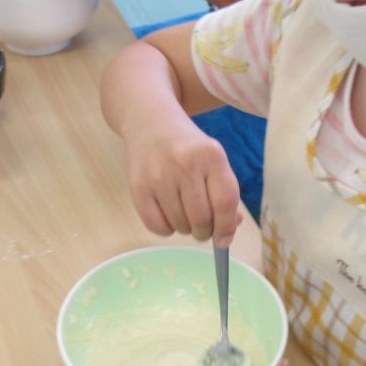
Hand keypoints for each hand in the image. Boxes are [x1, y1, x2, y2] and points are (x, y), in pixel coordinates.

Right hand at [125, 119, 241, 244]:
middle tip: (203, 227)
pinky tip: (168, 215)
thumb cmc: (189, 149)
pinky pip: (157, 226)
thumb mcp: (214, 162)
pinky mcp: (138, 187)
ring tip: (184, 212)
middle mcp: (185, 164)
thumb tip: (228, 232)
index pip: (225, 203)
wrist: (152, 125)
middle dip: (205, 231)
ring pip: (180, 226)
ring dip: (186, 229)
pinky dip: (166, 229)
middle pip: (202, 219)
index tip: (224, 240)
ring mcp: (159, 176)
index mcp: (211, 155)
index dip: (227, 227)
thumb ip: (225, 194)